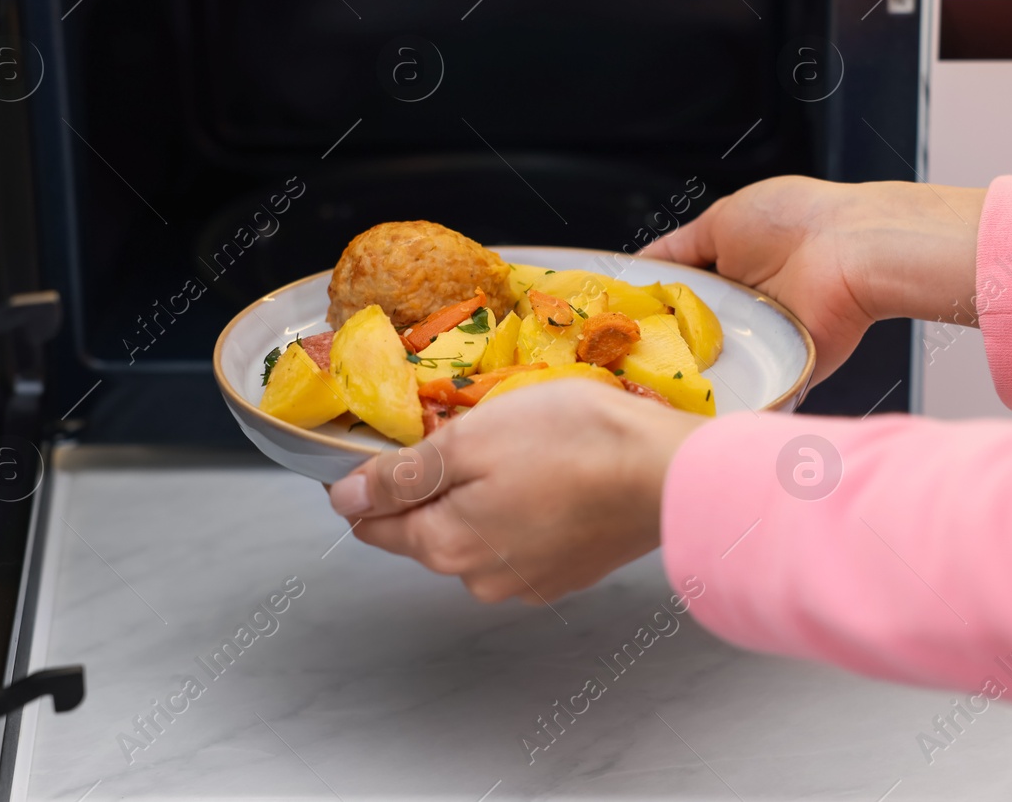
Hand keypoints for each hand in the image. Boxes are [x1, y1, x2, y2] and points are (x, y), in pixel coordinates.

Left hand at [327, 380, 705, 602]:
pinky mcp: (568, 572)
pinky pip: (523, 538)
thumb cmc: (574, 443)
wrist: (669, 472)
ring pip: (479, 531)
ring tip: (522, 446)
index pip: (372, 523)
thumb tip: (342, 498)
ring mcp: (528, 582)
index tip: (393, 439)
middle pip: (427, 527)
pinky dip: (527, 507)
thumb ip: (400, 475)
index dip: (369, 479)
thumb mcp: (470, 440)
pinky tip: (553, 473)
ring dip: (485, 493)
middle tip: (473, 429)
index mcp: (444, 546)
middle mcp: (479, 579)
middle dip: (437, 481)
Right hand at [643, 176, 984, 382]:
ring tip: (646, 381)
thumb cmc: (796, 221)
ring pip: (709, 368)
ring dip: (684, 372)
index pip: (674, 299)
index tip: (609, 322)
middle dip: (656, 346)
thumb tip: (638, 265)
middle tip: (618, 356)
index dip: (643, 310)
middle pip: (686, 337)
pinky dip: (723, 394)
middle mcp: (740, 310)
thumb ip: (678, 250)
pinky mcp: (783, 370)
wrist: (852, 249)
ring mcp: (761, 342)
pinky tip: (689, 399)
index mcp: (726, 272)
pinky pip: (747, 388)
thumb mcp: (721, 222)